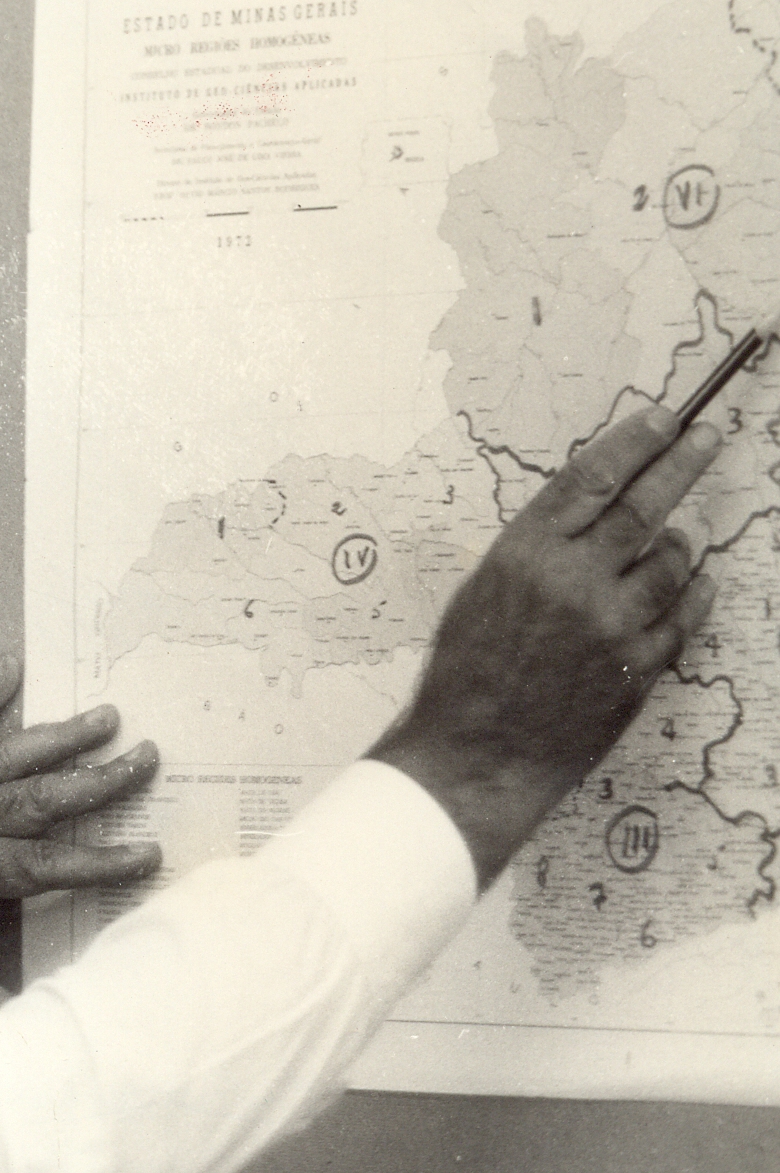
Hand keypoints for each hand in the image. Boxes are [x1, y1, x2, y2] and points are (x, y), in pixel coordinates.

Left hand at [0, 656, 160, 1021]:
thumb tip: (44, 1024)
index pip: (41, 864)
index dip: (98, 863)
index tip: (150, 854)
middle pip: (33, 796)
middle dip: (95, 780)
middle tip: (149, 758)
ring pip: (1, 757)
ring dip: (56, 736)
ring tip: (107, 715)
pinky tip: (8, 666)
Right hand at [368, 402, 720, 887]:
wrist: (477, 754)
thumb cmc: (466, 675)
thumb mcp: (482, 594)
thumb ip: (536, 551)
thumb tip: (591, 512)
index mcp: (523, 556)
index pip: (591, 479)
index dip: (633, 443)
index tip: (663, 418)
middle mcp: (571, 583)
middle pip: (644, 506)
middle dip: (682, 463)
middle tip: (707, 438)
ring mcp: (611, 626)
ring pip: (674, 562)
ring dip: (679, 546)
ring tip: (674, 545)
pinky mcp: (639, 667)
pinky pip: (684, 615)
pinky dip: (691, 596)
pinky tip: (689, 588)